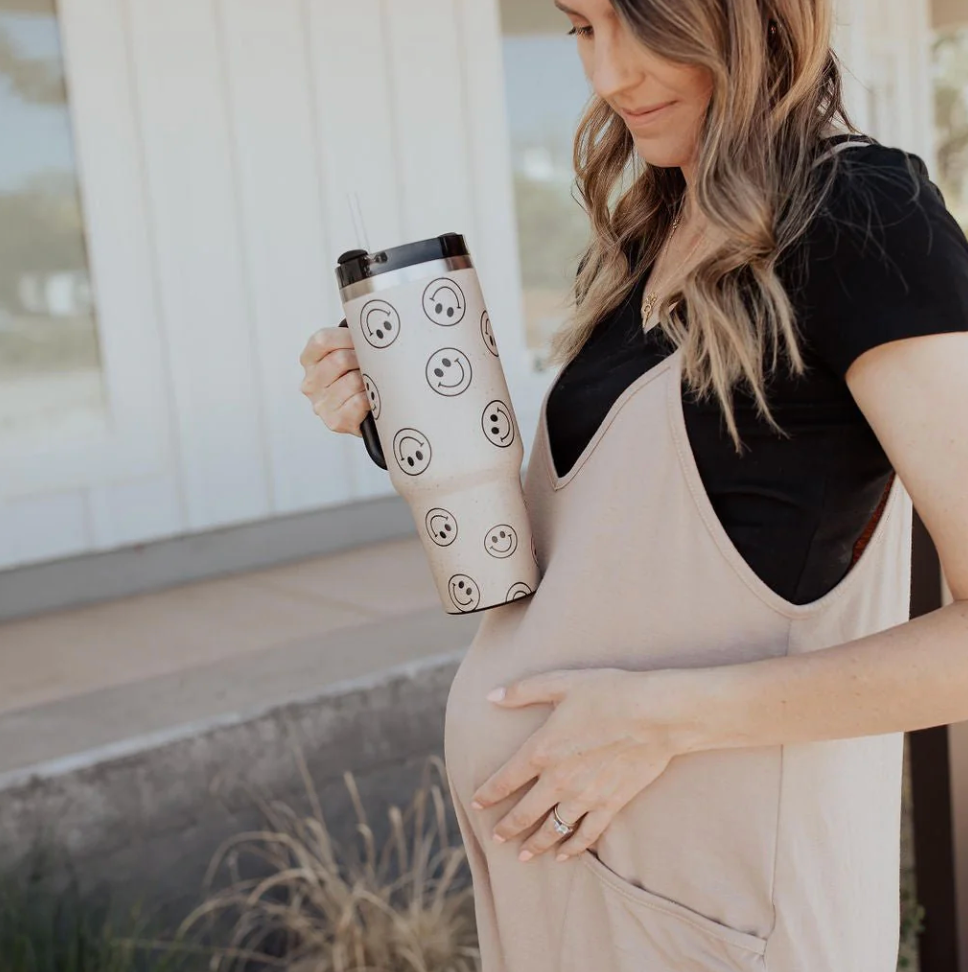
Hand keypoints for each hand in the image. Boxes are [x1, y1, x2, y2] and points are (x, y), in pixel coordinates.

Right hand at [299, 324, 369, 435]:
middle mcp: (310, 383)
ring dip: (370, 380)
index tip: (364, 340)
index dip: (347, 337)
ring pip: (353, 381)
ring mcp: (321, 404)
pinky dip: (371, 398)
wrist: (362, 416)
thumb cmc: (355, 379)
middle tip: (376, 364)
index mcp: (310, 360)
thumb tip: (375, 327)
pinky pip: (359, 402)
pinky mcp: (335, 421)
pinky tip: (374, 398)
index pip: (322, 340)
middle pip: (340, 360)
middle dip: (363, 359)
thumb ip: (352, 340)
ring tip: (375, 381)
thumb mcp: (348, 354)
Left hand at [470, 667, 700, 862]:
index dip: (488, 794)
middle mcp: (558, 780)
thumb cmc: (607, 692)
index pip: (505, 779)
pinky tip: (564, 855)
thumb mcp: (561, 682)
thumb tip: (491, 696)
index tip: (476, 803)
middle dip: (507, 826)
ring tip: (524, 855)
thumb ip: (522, 691)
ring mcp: (585, 796)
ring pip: (552, 829)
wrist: (654, 715)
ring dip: (536, 844)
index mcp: (541, 750)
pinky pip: (586, 834)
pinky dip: (573, 848)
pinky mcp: (610, 804)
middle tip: (496, 837)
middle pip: (525, 812)